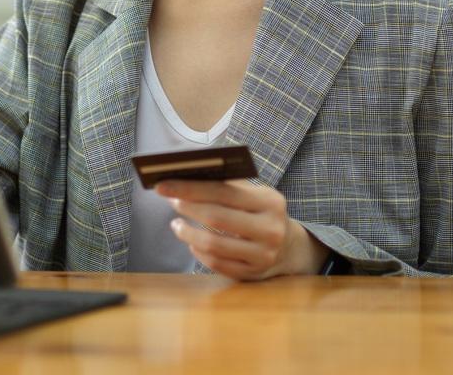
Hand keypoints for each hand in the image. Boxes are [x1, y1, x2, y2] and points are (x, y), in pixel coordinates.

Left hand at [155, 178, 330, 279]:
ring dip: (187, 233)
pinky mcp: (253, 273)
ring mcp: (263, 255)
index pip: (223, 191)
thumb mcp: (255, 195)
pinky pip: (217, 264)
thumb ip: (227, 185)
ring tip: (176, 224)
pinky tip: (191, 243)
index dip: (190, 188)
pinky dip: (198, 252)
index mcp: (270, 202)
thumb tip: (184, 178)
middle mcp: (270, 229)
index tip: (163, 185)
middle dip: (187, 207)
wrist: (289, 247)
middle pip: (216, 218)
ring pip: (213, 245)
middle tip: (169, 201)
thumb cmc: (261, 213)